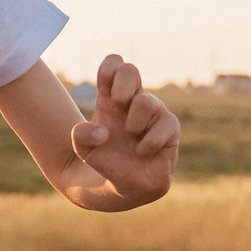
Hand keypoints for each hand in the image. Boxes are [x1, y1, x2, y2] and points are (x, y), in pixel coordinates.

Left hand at [70, 54, 179, 203]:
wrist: (121, 184)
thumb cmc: (104, 159)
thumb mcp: (83, 149)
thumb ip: (81, 137)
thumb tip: (103, 132)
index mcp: (112, 98)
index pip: (113, 65)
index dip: (109, 68)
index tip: (104, 89)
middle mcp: (133, 101)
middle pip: (130, 70)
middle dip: (122, 87)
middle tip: (117, 107)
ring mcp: (153, 113)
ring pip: (146, 101)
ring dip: (134, 121)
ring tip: (131, 136)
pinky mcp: (169, 129)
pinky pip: (166, 124)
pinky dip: (150, 141)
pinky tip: (142, 151)